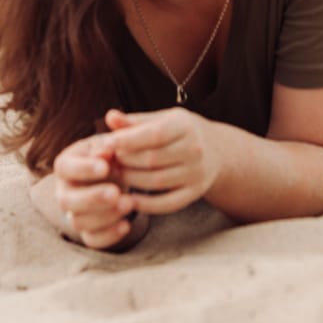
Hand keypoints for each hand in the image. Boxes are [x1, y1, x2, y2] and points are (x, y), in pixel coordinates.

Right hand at [50, 132, 138, 249]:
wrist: (115, 172)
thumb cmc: (110, 154)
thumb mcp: (108, 145)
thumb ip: (106, 147)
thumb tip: (106, 150)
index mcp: (66, 164)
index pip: (65, 168)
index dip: (83, 169)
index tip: (105, 167)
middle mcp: (64, 191)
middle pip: (67, 201)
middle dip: (92, 198)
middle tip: (116, 192)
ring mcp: (73, 213)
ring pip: (79, 222)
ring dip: (105, 215)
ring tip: (130, 203)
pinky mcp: (87, 231)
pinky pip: (92, 240)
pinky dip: (109, 235)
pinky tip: (126, 225)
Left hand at [102, 106, 220, 214]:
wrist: (216, 150)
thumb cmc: (179, 132)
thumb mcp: (161, 119)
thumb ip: (134, 122)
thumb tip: (110, 117)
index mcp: (184, 125)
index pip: (154, 134)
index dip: (128, 140)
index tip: (106, 143)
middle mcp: (194, 149)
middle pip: (152, 159)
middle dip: (126, 161)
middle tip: (107, 161)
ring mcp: (197, 173)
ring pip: (156, 182)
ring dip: (131, 180)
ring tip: (116, 175)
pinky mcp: (195, 193)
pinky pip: (167, 203)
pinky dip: (146, 205)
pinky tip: (129, 199)